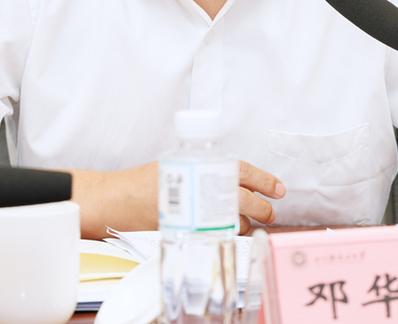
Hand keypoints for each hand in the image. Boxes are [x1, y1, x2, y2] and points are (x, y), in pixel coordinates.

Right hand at [72, 160, 284, 238]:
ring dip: (246, 222)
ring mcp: (196, 211)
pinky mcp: (189, 230)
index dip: (265, 180)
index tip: (278, 188)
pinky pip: (218, 233)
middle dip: (262, 207)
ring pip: (234, 220)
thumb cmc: (144, 181)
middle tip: (270, 210)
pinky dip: (227, 233)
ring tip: (249, 222)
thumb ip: (204, 171)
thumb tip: (231, 179)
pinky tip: (227, 231)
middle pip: (244, 199)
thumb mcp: (177, 164)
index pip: (243, 171)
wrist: (119, 199)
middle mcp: (201, 187)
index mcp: (201, 166)